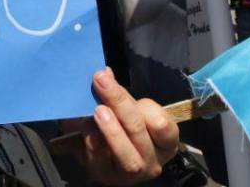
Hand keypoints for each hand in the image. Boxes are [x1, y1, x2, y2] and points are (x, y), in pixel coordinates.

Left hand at [63, 68, 178, 183]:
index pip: (164, 124)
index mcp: (165, 141)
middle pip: (139, 131)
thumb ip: (121, 95)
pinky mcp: (109, 177)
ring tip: (97, 111)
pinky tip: (84, 125)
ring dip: (111, 130)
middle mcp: (154, 160)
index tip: (131, 91)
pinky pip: (101, 160)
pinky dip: (92, 141)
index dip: (146, 106)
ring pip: (127, 154)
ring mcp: (133, 172)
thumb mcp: (127, 110)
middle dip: (120, 103)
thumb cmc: (121, 126)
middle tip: (101, 81)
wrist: (99, 152)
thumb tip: (105, 73)